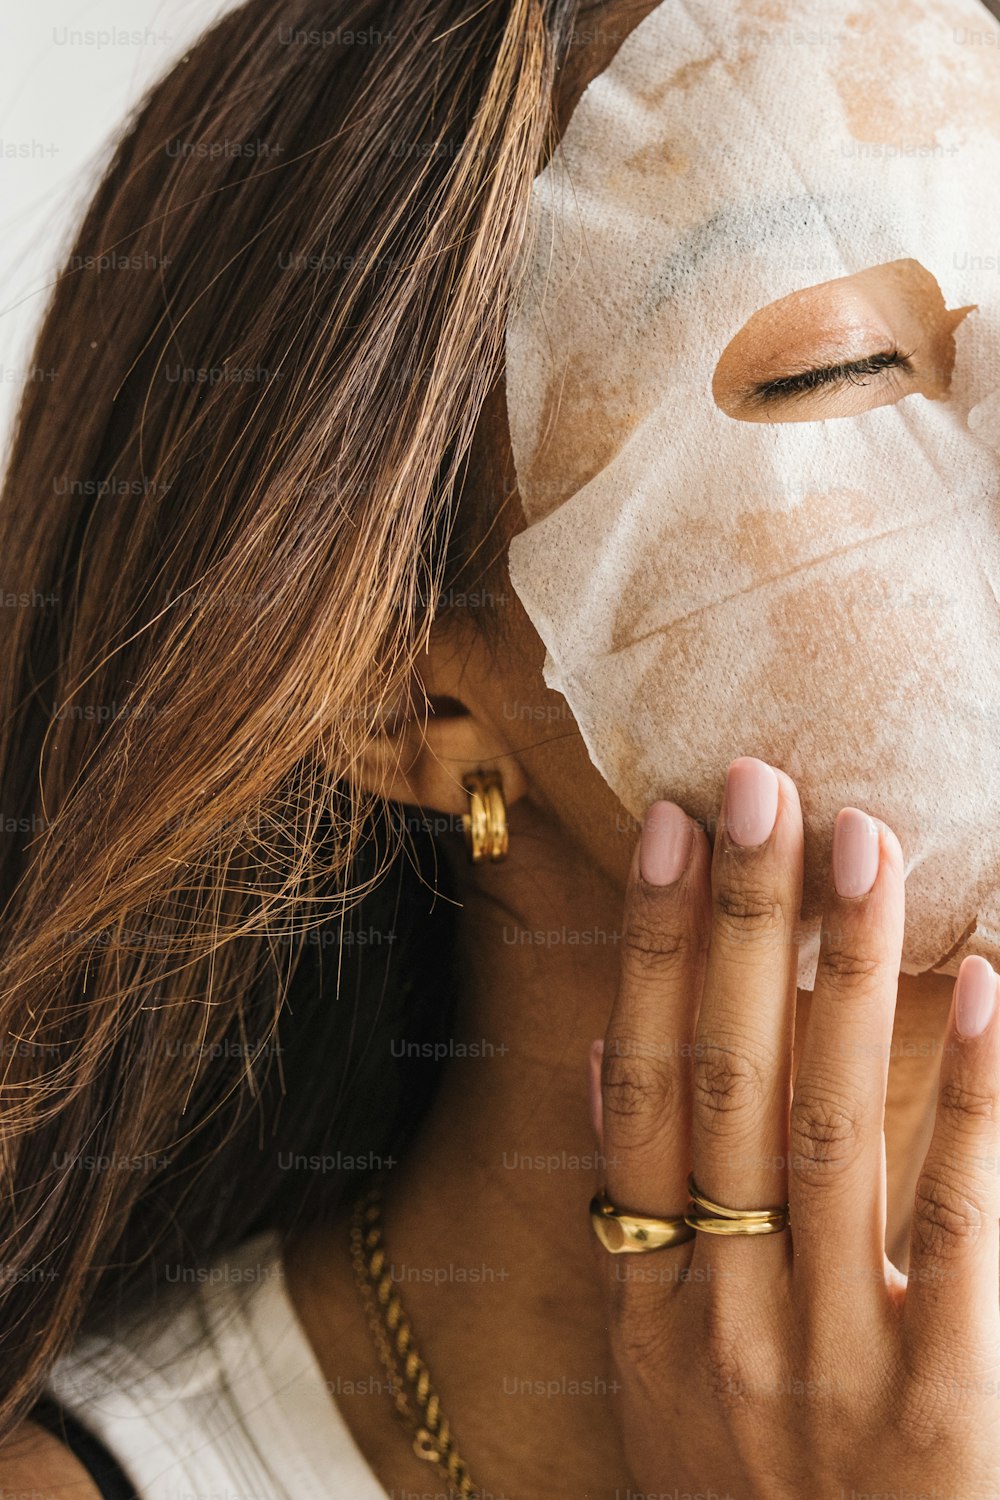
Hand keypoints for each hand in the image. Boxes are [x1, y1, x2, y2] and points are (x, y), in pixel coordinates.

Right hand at [589, 757, 999, 1498]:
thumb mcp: (653, 1375)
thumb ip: (630, 1217)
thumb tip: (601, 1056)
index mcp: (648, 1302)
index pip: (640, 1089)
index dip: (656, 952)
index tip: (676, 830)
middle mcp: (720, 1320)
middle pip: (724, 1084)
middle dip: (741, 925)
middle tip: (763, 786)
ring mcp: (825, 1370)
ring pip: (828, 1130)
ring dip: (841, 972)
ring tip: (859, 842)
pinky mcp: (940, 1422)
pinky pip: (960, 1238)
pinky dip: (972, 1104)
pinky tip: (988, 986)